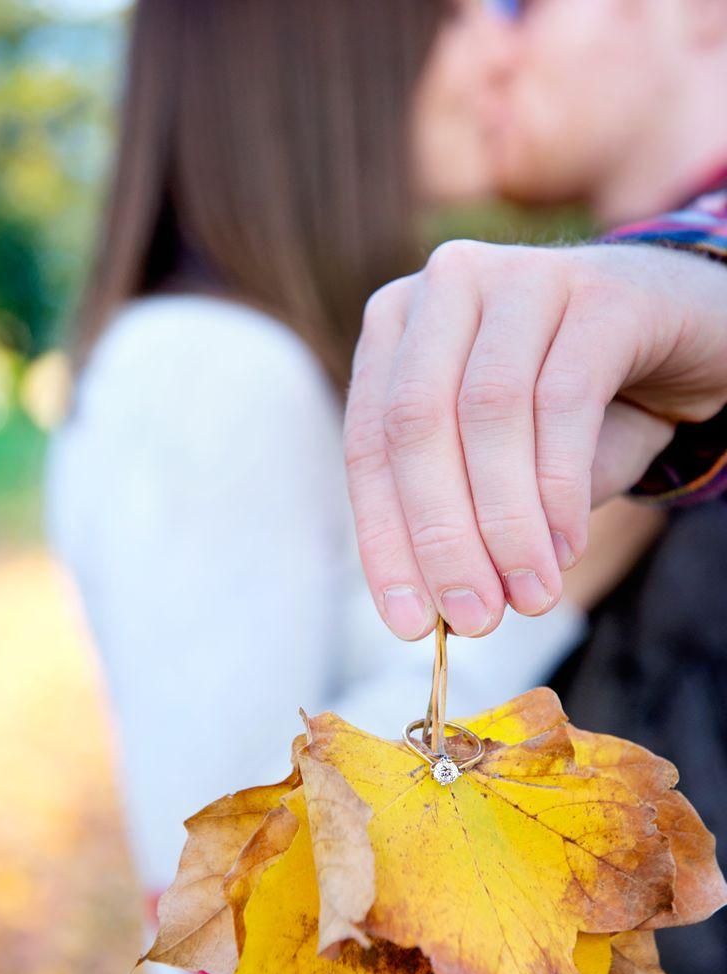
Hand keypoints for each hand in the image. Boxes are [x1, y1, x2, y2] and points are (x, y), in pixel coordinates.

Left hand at [344, 241, 726, 639]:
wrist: (676, 337)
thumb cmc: (574, 409)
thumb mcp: (502, 466)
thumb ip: (463, 516)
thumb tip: (434, 610)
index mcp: (397, 327)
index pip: (369, 444)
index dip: (385, 541)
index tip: (410, 624)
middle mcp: (446, 287)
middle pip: (417, 424)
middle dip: (442, 536)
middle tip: (473, 618)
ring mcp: (521, 276)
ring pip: (489, 412)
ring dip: (505, 522)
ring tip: (528, 595)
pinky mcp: (597, 289)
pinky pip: (564, 399)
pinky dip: (560, 487)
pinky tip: (567, 546)